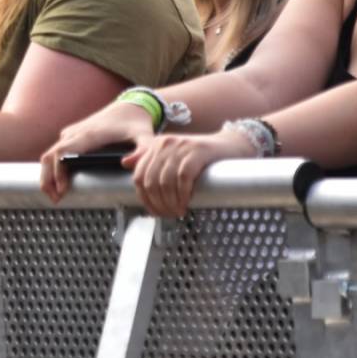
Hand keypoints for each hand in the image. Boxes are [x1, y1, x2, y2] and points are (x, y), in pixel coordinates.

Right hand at [38, 101, 157, 202]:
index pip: (63, 153)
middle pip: (50, 155)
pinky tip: (59, 182)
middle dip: (48, 179)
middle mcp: (76, 132)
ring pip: (49, 154)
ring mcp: (71, 133)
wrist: (130, 106)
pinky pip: (55, 151)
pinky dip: (52, 167)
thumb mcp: (145, 137)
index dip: (57, 172)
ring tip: (56, 194)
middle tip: (56, 199)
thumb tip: (126, 164)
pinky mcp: (71, 135)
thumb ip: (142, 152)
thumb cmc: (136, 124)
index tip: (63, 190)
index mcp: (90, 134)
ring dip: (48, 174)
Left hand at [127, 129, 250, 216]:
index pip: (139, 176)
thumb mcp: (172, 154)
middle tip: (168, 215)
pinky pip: (183, 178)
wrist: (231, 144)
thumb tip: (125, 163)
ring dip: (170, 203)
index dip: (144, 198)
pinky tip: (186, 204)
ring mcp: (181, 146)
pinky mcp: (197, 152)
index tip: (154, 212)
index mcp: (156, 145)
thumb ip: (148, 158)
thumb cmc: (201, 154)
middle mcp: (165, 143)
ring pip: (165, 182)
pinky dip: (182, 195)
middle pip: (151, 181)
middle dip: (158, 203)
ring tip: (178, 212)